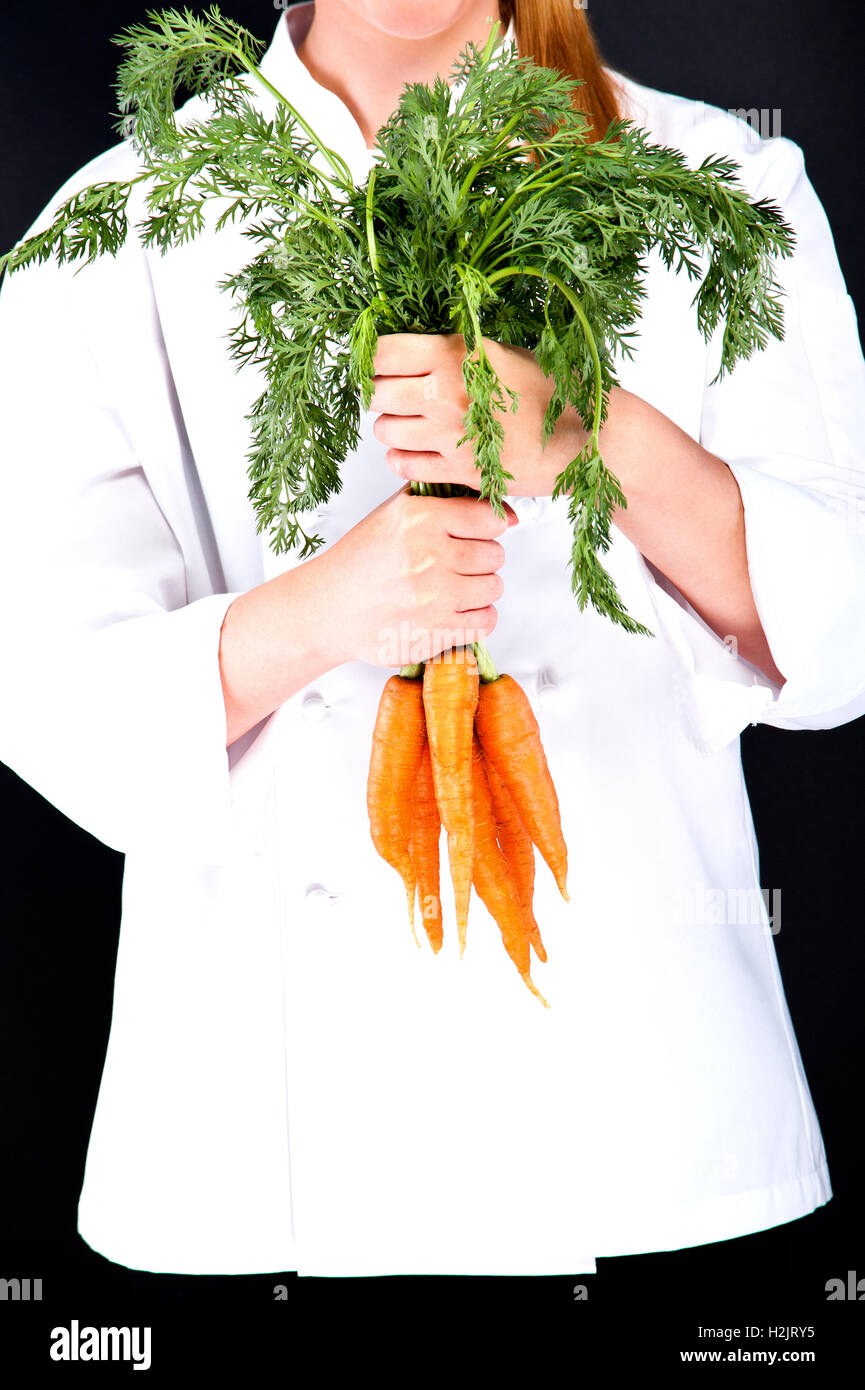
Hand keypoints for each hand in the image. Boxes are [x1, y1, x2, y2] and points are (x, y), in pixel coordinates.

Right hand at [315, 485, 516, 667]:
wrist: (329, 609)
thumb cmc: (363, 560)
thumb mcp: (394, 512)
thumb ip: (445, 497)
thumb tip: (508, 512)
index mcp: (419, 518)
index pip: (489, 518)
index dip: (485, 528)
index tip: (473, 535)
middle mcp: (428, 555)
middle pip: (495, 554)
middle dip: (481, 559)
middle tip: (456, 565)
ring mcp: (434, 597)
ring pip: (494, 587)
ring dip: (479, 589)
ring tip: (454, 588)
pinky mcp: (436, 632)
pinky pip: (486, 621)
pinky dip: (477, 618)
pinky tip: (456, 611)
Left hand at [369, 332, 586, 496]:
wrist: (588, 438)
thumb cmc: (551, 390)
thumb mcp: (500, 353)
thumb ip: (453, 352)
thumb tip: (409, 352)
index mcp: (456, 354)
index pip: (382, 353)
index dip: (375, 359)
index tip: (382, 365)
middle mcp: (447, 394)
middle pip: (376, 394)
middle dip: (382, 394)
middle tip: (398, 395)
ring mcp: (451, 436)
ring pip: (385, 432)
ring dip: (393, 428)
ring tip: (415, 424)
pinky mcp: (458, 471)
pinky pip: (403, 465)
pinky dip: (404, 458)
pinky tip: (421, 450)